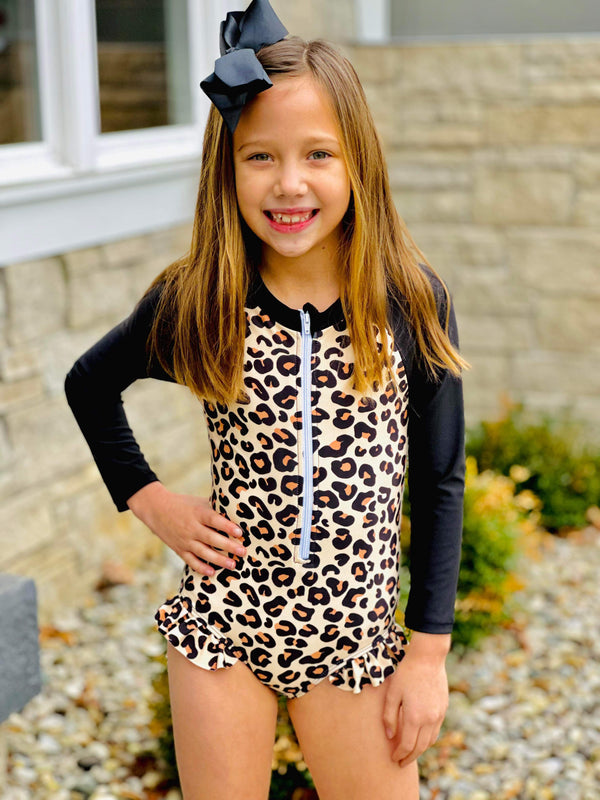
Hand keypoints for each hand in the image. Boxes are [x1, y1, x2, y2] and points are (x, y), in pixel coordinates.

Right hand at [127, 481, 245, 575]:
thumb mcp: (199, 502)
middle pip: (212, 539)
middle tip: (243, 552)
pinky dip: (201, 567)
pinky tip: (212, 572)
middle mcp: (191, 527)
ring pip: (203, 552)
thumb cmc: (184, 504)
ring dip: (219, 560)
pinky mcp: (179, 549)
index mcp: (198, 513)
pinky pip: (191, 561)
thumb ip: (215, 508)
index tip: (240, 532)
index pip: (214, 520)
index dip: (227, 526)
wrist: (156, 510)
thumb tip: (237, 512)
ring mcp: (185, 540)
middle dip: (228, 546)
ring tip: (233, 565)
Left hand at [382, 632, 449, 765]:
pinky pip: (436, 730)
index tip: (393, 758)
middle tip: (401, 763)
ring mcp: (439, 714)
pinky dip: (428, 738)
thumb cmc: (406, 673)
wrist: (428, 658)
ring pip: (430, 740)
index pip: (408, 745)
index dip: (400, 754)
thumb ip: (389, 717)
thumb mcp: (392, 693)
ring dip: (420, 750)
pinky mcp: (444, 708)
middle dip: (410, 757)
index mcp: (415, 717)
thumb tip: (390, 736)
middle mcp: (429, 719)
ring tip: (410, 753)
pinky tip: (420, 736)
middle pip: (420, 747)